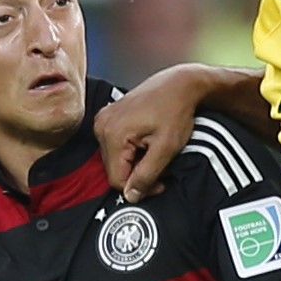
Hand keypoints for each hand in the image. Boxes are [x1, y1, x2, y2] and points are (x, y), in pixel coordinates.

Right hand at [96, 72, 204, 200]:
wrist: (178, 84)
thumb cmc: (176, 110)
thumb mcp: (166, 148)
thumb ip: (147, 174)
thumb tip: (131, 196)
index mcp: (112, 134)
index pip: (117, 179)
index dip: (140, 187)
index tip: (161, 181)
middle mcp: (102, 126)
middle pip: (114, 169)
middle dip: (138, 173)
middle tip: (161, 164)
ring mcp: (103, 120)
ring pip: (115, 159)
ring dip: (135, 161)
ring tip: (155, 149)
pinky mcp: (108, 117)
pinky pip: (115, 145)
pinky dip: (131, 149)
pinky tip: (147, 141)